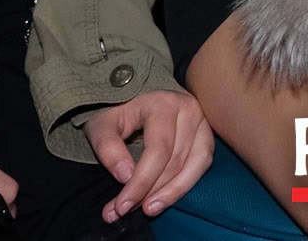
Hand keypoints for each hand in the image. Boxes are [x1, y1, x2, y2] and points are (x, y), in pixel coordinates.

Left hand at [83, 88, 215, 223]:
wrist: (136, 96)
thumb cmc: (117, 110)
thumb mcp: (102, 125)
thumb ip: (108, 147)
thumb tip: (125, 177)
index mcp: (162, 102)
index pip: (158, 149)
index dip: (141, 182)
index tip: (121, 206)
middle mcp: (188, 109)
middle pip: (175, 160)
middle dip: (150, 191)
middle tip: (124, 210)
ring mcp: (202, 121)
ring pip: (195, 165)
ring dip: (171, 193)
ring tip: (148, 209)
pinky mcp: (206, 134)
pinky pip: (202, 164)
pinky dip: (185, 184)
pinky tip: (164, 197)